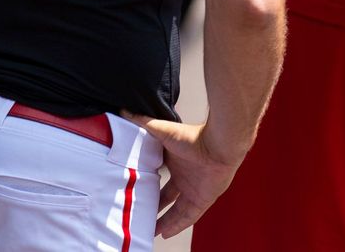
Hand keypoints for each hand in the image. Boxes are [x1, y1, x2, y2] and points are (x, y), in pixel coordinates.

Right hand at [121, 114, 239, 238]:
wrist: (219, 145)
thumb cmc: (193, 136)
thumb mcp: (162, 130)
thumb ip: (143, 122)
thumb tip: (125, 111)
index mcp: (174, 161)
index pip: (157, 177)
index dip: (146, 185)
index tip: (132, 191)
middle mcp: (184, 176)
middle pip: (165, 197)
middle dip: (153, 206)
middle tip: (138, 215)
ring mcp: (194, 189)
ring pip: (176, 210)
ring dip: (163, 220)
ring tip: (149, 230)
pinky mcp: (203, 199)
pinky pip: (188, 217)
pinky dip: (177, 226)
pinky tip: (165, 234)